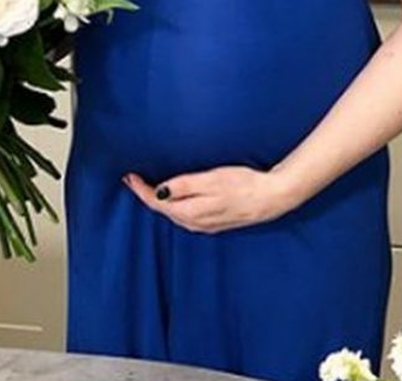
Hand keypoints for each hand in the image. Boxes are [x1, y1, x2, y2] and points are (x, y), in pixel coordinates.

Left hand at [123, 166, 300, 234]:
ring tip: (148, 186)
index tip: (129, 176)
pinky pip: (185, 216)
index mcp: (191, 212)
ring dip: (159, 201)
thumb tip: (159, 192)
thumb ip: (184, 186)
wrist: (271, 197)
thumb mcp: (212, 180)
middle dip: (146, 195)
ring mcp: (204, 225)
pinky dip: (174, 205)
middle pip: (163, 210)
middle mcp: (195, 223)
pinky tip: (174, 197)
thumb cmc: (244, 184)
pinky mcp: (213, 222)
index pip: (157, 203)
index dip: (141, 190)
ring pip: (173, 214)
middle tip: (133, 178)